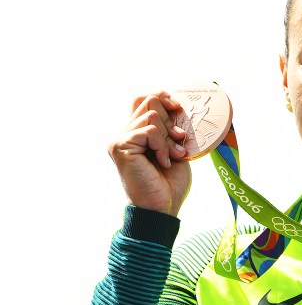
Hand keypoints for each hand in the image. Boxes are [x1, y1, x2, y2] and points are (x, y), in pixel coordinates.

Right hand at [108, 91, 191, 216]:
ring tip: (173, 156)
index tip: (180, 109)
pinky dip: (163, 145)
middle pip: (149, 101)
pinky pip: (149, 130)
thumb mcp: (175, 149)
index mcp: (137, 133)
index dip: (163, 97)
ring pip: (151, 115)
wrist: (163, 208)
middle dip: (171, 121)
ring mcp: (119, 139)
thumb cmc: (170, 183)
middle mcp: (125, 133)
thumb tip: (178, 105)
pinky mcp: (119, 146)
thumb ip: (171, 128)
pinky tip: (163, 162)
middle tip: (179, 142)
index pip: (144, 99)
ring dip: (169, 137)